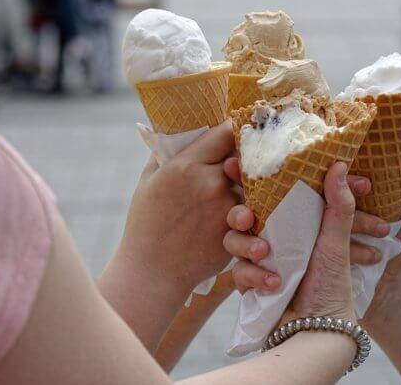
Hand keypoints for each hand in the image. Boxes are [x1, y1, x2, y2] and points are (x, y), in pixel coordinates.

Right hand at [119, 121, 237, 293]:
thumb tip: (179, 131)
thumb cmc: (146, 224)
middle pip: (244, 155)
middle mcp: (211, 182)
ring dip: (251, 181)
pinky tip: (249, 206)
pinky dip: (254, 206)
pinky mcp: (238, 230)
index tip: (236, 129)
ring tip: (247, 183)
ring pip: (253, 182)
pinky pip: (255, 210)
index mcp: (186, 165)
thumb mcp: (148, 181)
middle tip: (246, 154)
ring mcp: (227, 207)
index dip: (233, 128)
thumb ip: (165, 153)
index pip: (224, 131)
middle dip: (246, 153)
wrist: (152, 272)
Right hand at [222, 159, 386, 292]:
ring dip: (244, 245)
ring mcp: (257, 258)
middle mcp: (272, 235)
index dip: (247, 178)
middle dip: (238, 212)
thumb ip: (340, 204)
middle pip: (241, 214)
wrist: (320, 327)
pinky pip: (238, 271)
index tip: (236, 164)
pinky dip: (253, 276)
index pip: (266, 193)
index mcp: (291, 219)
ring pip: (234, 240)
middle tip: (245, 215)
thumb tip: (340, 164)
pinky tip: (273, 284)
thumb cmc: (333, 282)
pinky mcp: (248, 281)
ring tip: (263, 253)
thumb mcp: (337, 241)